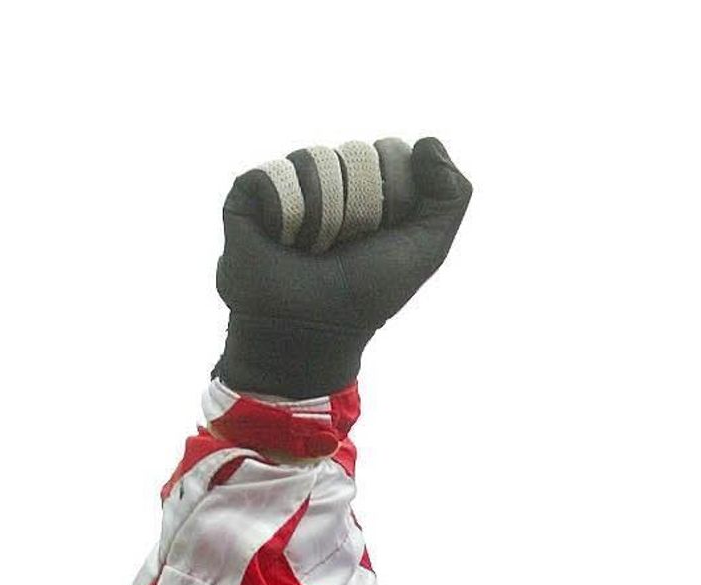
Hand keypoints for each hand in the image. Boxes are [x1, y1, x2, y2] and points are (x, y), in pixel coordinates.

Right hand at [213, 137, 470, 398]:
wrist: (311, 327)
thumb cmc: (369, 291)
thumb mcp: (427, 247)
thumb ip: (451, 196)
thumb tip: (428, 141)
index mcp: (376, 187)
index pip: (392, 151)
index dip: (396, 193)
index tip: (386, 233)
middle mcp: (334, 180)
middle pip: (355, 152)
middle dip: (360, 204)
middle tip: (346, 244)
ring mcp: (292, 183)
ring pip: (315, 161)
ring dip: (323, 216)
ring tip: (312, 246)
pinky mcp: (250, 192)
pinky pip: (274, 176)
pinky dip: (284, 214)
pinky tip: (281, 240)